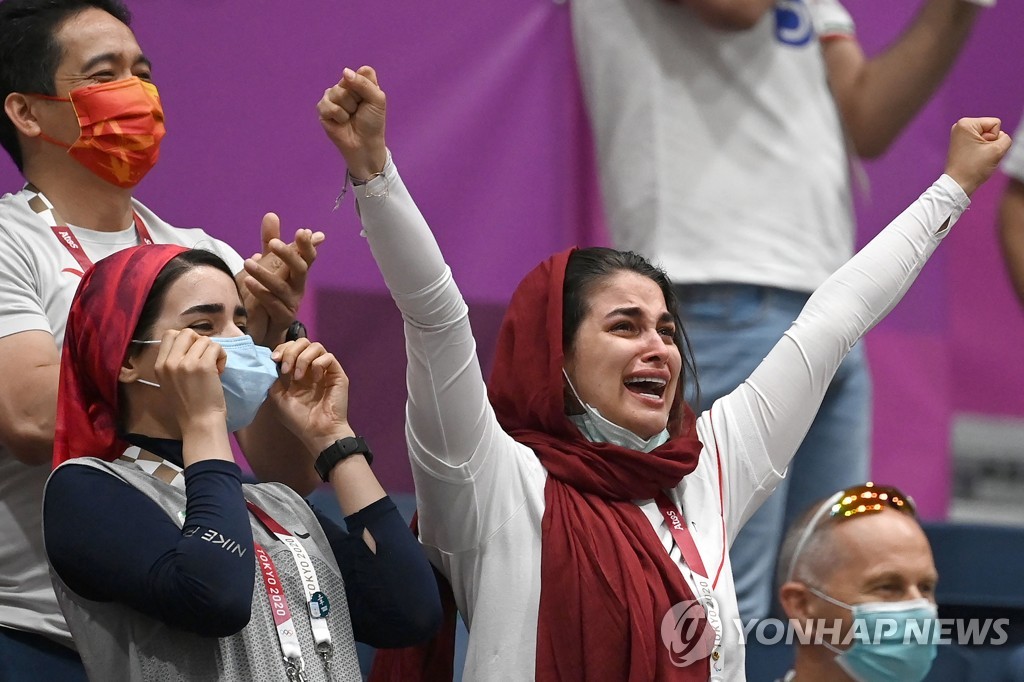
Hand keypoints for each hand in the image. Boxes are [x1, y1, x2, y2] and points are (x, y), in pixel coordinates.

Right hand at [153, 329, 227, 432]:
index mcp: (159, 366)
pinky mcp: (203, 366)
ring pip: (204, 340)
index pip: (169, 334)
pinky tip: (219, 371)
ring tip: (213, 369)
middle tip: (204, 359)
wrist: (200, 422)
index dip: (185, 340)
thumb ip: (173, 363)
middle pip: (186, 332)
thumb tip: (190, 344)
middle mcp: (169, 362)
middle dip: (199, 342)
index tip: (193, 354)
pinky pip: (216, 347)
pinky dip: (222, 356)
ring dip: (213, 352)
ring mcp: (186, 363)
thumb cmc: (189, 405)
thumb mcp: (170, 382)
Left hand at [240, 213, 324, 346]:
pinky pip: (272, 304)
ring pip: (282, 287)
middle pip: (301, 269)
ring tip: (247, 263)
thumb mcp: (267, 265)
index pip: (307, 256)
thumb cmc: (266, 294)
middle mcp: (298, 287)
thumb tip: (271, 215)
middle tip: (273, 243)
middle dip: (289, 255)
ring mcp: (291, 304)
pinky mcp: (281, 318)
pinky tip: (248, 282)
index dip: (307, 245)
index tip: (303, 231)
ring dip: (265, 274)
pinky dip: (261, 292)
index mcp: (296, 273)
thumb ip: (269, 242)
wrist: (262, 329)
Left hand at [267, 339, 353, 455]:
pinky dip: (318, 364)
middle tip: (286, 368)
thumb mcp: (278, 398)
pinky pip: (329, 357)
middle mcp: (311, 368)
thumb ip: (275, 378)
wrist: (317, 432)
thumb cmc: (299, 419)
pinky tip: (316, 378)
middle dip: (291, 351)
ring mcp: (325, 370)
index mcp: (297, 372)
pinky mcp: (337, 374)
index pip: (291, 348)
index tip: (274, 359)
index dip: (282, 349)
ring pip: (316, 346)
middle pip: (303, 342)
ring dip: (302, 358)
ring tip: (299, 376)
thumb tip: (273, 363)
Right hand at [317, 66, 386, 178]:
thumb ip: (365, 83)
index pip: (362, 72)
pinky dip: (338, 115)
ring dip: (347, 108)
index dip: (367, 86)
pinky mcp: (323, 109)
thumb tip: (345, 72)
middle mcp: (345, 87)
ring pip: (336, 92)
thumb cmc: (372, 122)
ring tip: (350, 116)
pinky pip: (327, 105)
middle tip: (359, 110)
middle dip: (356, 98)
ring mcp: (332, 97)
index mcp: (359, 82)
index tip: (370, 99)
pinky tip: (341, 121)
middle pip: (347, 81)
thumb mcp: (377, 100)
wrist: (364, 143)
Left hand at [945, 117, 1011, 196]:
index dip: (994, 138)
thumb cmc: (974, 168)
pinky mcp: (961, 143)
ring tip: (977, 157)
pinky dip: (981, 150)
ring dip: (987, 147)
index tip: (982, 149)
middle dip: (991, 142)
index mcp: (966, 123)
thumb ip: (1006, 138)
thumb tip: (1000, 136)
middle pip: (991, 129)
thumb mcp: (998, 150)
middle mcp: (960, 126)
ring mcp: (960, 134)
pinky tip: (974, 158)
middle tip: (980, 154)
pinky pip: (980, 142)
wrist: (959, 184)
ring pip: (987, 136)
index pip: (995, 123)